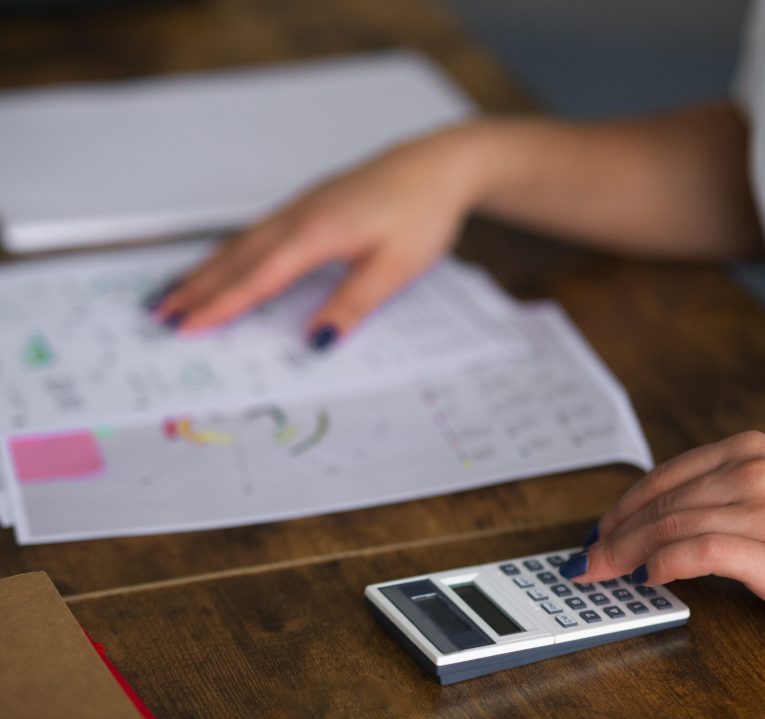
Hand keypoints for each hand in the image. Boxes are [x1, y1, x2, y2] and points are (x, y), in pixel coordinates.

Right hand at [149, 126, 482, 345]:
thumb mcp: (396, 267)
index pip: (257, 278)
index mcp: (316, 234)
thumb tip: (316, 341)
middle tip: (159, 314)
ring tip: (176, 291)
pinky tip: (226, 259)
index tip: (186, 328)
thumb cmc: (423, 211)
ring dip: (207, 268)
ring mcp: (302, 206)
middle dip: (196, 288)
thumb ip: (352, 304)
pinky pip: (258, 230)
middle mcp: (299, 216)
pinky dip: (232, 250)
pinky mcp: (311, 202)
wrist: (440, 165)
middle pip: (236, 258)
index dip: (219, 306)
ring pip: (242, 242)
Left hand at [559, 431, 764, 633]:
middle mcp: (753, 473)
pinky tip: (649, 578)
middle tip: (586, 561)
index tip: (599, 531)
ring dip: (625, 553)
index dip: (622, 507)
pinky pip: (699, 553)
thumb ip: (729, 492)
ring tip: (604, 574)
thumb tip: (666, 522)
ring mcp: (764, 511)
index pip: (664, 477)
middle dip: (613, 534)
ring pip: (670, 527)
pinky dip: (663, 565)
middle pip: (659, 503)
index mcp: (750, 451)